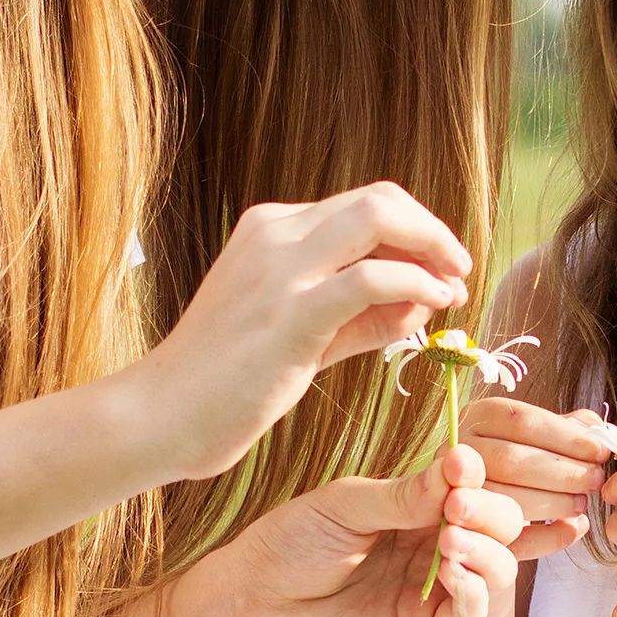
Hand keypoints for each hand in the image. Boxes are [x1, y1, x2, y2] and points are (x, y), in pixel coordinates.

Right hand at [136, 182, 471, 479]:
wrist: (157, 417)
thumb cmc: (224, 383)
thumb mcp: (299, 334)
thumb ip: (360, 316)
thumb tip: (423, 303)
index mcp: (272, 227)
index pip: (363, 205)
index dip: (414, 230)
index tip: (441, 267)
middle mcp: (276, 232)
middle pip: (379, 199)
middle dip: (431, 228)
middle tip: (459, 267)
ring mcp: (281, 267)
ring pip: (379, 218)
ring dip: (432, 246)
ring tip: (455, 285)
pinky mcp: (290, 312)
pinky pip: (370, 278)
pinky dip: (415, 284)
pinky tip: (434, 307)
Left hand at [205, 444, 524, 616]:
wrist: (253, 604)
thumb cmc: (293, 543)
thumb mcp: (346, 505)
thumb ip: (402, 494)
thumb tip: (457, 470)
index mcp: (415, 504)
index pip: (469, 483)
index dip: (473, 472)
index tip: (459, 463)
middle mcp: (431, 542)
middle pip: (497, 522)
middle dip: (487, 509)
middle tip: (456, 506)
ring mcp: (431, 586)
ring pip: (497, 566)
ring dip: (487, 548)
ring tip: (450, 538)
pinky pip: (472, 612)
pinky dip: (475, 589)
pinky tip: (450, 570)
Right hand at [457, 398, 611, 558]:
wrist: (471, 505)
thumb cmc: (513, 464)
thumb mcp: (532, 438)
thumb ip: (562, 428)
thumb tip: (599, 428)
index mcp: (478, 418)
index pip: (520, 419)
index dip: (564, 435)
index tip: (599, 450)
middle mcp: (458, 451)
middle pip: (510, 459)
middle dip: (561, 471)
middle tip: (595, 479)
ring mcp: (454, 494)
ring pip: (504, 499)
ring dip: (553, 502)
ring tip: (583, 503)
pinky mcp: (465, 536)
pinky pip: (508, 540)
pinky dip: (546, 538)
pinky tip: (574, 529)